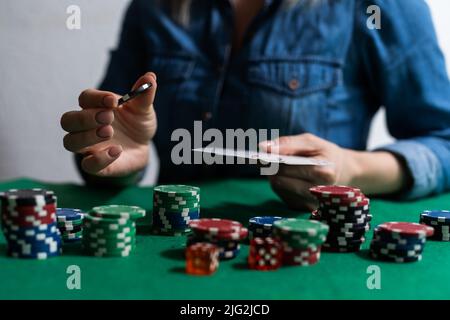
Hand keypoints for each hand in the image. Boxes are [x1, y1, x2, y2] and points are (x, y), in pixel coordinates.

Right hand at [61, 72, 157, 176]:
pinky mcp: (97, 165)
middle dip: (85, 118)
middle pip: (68, 120)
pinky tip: (117, 151)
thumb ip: (144, 94)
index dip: (96, 98)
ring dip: (87, 136)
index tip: (113, 100)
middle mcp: (86, 127)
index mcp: (95, 107)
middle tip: (108, 117)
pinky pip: (87, 165)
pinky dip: (100, 158)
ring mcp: (89, 146)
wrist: (144, 147)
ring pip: (70, 142)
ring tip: (109, 131)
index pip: (84, 98)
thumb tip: (151, 77)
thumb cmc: (137, 124)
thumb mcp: (144, 109)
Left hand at [259, 133, 407, 210]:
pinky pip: (282, 194)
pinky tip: (286, 176)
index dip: (272, 159)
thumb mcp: (311, 142)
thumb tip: (263, 147)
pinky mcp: (302, 207)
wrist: (342, 172)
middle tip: (261, 157)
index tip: (259, 151)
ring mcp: (310, 202)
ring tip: (275, 164)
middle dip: (270, 166)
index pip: (289, 167)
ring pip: (278, 187)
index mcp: (324, 173)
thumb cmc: (325, 153)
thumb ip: (288, 143)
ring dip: (273, 175)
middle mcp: (318, 192)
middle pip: (281, 179)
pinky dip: (279, 183)